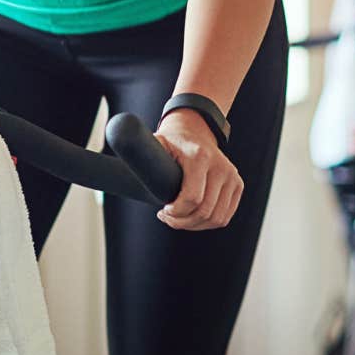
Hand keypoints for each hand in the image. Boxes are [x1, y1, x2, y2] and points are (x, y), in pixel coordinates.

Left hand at [152, 109, 242, 230]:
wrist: (196, 129)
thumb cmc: (171, 141)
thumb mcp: (155, 144)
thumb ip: (140, 152)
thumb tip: (117, 152)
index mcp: (199, 157)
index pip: (192, 198)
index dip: (176, 213)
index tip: (162, 211)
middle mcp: (220, 167)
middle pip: (205, 212)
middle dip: (183, 222)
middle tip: (167, 217)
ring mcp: (232, 176)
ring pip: (217, 218)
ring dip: (195, 225)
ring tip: (178, 218)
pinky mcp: (237, 185)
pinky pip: (224, 216)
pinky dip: (208, 222)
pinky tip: (192, 215)